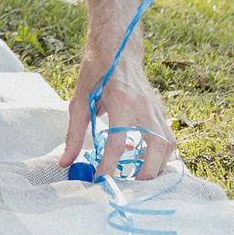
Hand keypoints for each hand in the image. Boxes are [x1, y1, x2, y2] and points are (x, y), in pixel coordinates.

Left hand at [60, 57, 173, 180]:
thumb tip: (66, 163)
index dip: (108, 165)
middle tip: (127, 186)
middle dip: (144, 173)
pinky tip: (143, 160)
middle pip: (155, 148)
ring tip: (138, 177)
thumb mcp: (79, 101)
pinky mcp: (160, 111)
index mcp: (121, 100)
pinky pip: (167, 138)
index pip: (117, 142)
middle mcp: (144, 105)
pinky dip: (159, 154)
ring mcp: (156, 108)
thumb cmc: (96, 72)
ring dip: (156, 166)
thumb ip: (73, 134)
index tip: (99, 180)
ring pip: (168, 145)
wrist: (118, 48)